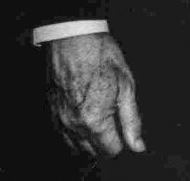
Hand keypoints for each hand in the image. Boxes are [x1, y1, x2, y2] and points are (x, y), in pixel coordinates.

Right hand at [46, 32, 144, 157]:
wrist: (73, 36)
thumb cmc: (101, 55)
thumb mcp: (126, 84)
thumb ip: (132, 119)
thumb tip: (138, 145)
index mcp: (95, 121)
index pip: (111, 150)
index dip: (122, 140)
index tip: (124, 124)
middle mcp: (74, 126)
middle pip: (93, 151)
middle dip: (106, 141)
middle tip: (113, 116)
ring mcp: (60, 119)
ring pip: (76, 146)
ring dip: (89, 138)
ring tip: (99, 114)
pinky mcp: (51, 110)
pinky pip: (63, 133)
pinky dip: (74, 130)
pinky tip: (84, 112)